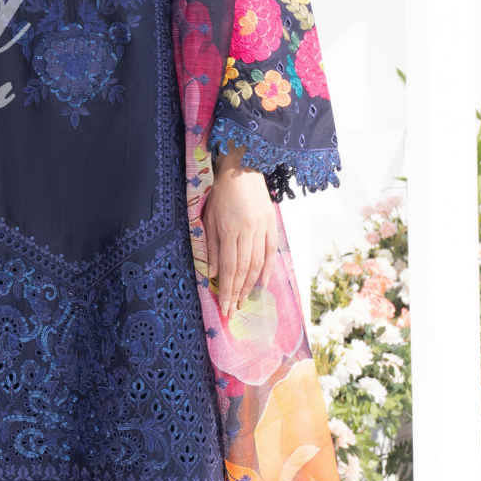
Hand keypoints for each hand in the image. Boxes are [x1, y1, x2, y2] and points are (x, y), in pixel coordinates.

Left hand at [206, 160, 275, 323]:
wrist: (242, 169)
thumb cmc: (221, 193)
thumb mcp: (209, 218)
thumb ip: (212, 247)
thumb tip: (214, 275)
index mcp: (229, 230)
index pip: (229, 268)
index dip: (227, 291)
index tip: (224, 308)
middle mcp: (248, 231)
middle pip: (244, 270)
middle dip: (238, 294)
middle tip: (233, 311)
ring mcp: (262, 228)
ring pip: (258, 264)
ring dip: (251, 286)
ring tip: (244, 301)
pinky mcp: (271, 224)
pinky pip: (271, 252)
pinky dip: (267, 270)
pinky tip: (261, 284)